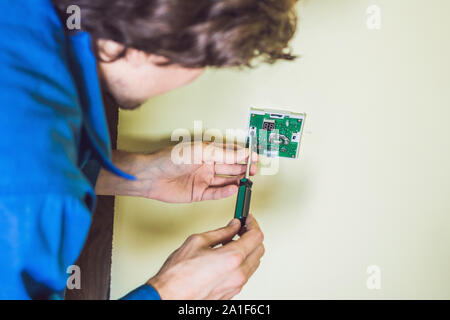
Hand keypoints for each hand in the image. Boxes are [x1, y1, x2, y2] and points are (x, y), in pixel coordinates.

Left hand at [95, 142, 257, 202]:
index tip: (255, 157)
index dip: (244, 155)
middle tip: (254, 170)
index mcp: (207, 152)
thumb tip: (241, 152)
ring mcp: (203, 179)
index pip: (230, 152)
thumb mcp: (200, 152)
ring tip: (247, 181)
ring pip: (225, 181)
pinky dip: (225, 192)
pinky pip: (216, 193)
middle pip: (230, 167)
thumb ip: (223, 153)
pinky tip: (234, 189)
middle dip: (244, 168)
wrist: (151, 176)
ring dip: (237, 180)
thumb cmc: (168, 158)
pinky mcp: (198, 193)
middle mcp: (206, 165)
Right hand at [147, 214, 264, 299]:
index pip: (256, 236)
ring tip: (233, 241)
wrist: (169, 296)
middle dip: (253, 236)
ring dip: (248, 250)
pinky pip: (245, 274)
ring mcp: (236, 286)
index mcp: (232, 258)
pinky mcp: (231, 293)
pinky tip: (229, 256)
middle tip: (242, 227)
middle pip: (259, 249)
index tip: (247, 218)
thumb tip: (233, 226)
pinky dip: (242, 262)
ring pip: (254, 263)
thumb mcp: (197, 241)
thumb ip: (220, 232)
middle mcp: (238, 274)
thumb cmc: (178, 274)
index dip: (253, 223)